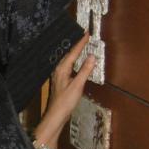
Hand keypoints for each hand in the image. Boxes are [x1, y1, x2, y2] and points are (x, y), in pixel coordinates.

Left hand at [33, 34, 95, 148]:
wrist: (56, 115)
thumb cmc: (66, 101)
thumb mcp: (78, 85)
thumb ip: (85, 70)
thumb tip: (92, 57)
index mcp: (62, 69)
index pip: (73, 52)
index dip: (80, 43)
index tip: (86, 33)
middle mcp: (59, 69)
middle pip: (69, 53)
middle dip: (77, 44)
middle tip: (84, 35)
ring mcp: (59, 75)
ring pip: (67, 59)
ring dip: (75, 52)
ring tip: (81, 44)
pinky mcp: (61, 80)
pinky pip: (68, 65)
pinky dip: (73, 60)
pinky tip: (75, 61)